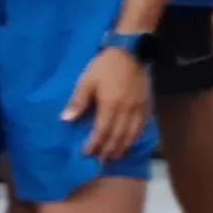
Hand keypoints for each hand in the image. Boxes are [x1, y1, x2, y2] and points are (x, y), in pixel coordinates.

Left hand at [64, 45, 150, 159]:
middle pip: (118, 136)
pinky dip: (136, 137)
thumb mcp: (86, 81)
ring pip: (132, 134)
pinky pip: (142, 126)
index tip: (86, 153)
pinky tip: (130, 142)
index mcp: (110, 105)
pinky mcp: (147, 104)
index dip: (94, 145)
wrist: (131, 52)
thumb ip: (78, 101)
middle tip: (101, 160)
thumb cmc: (104, 66)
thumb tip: (66, 120)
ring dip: (123, 147)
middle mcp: (126, 110)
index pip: (102, 132)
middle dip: (109, 150)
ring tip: (115, 156)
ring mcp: (139, 108)